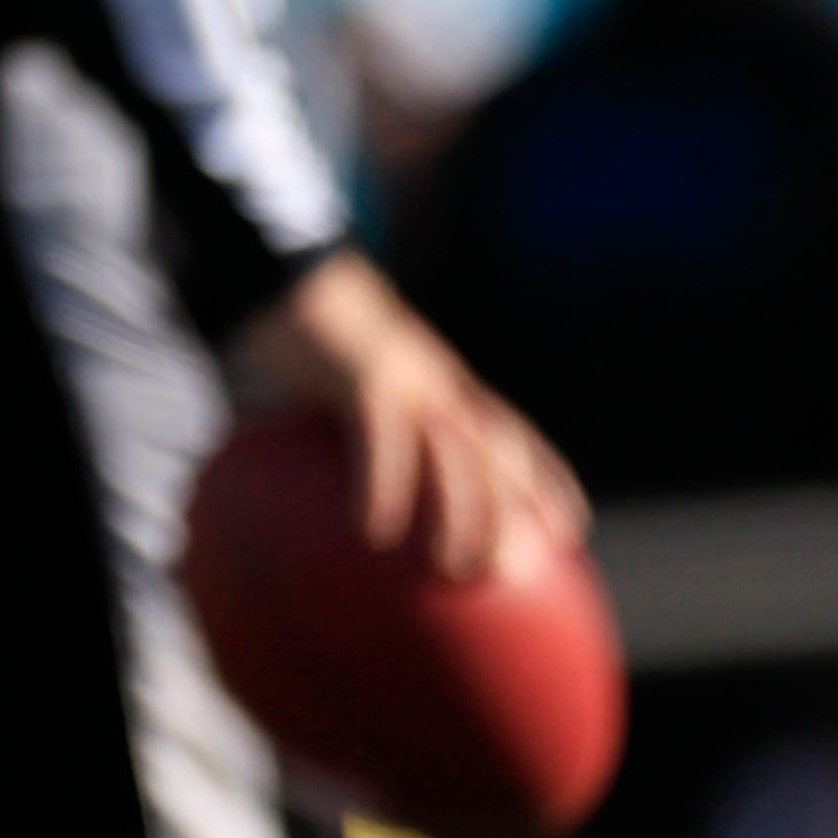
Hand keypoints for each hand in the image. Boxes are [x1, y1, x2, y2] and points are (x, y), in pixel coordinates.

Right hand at [228, 250, 580, 586]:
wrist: (267, 264)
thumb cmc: (289, 329)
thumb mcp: (321, 381)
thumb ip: (327, 432)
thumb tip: (290, 500)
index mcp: (437, 378)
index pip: (510, 430)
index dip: (546, 479)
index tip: (569, 531)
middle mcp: (436, 378)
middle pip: (496, 450)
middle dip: (515, 511)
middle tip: (513, 573)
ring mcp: (406, 376)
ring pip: (454, 451)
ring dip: (463, 512)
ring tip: (450, 566)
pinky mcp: (365, 375)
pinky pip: (381, 440)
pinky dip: (383, 487)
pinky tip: (372, 531)